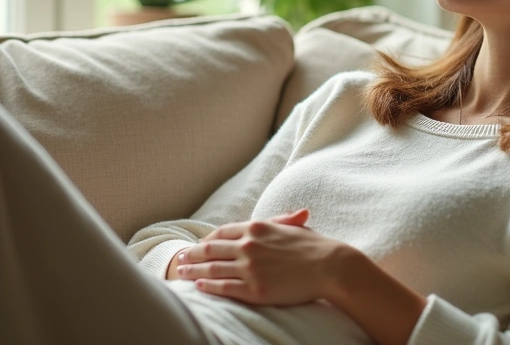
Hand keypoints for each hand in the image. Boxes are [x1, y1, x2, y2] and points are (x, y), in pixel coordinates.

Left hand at [175, 208, 353, 305]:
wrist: (330, 265)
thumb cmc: (314, 246)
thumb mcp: (292, 227)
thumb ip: (275, 223)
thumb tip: (270, 220)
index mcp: (256, 228)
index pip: (221, 232)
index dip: (206, 239)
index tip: (197, 244)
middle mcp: (248, 246)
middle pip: (211, 249)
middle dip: (192, 254)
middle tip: (179, 258)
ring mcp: (250, 268)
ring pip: (212, 268)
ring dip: (193, 270)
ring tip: (181, 273)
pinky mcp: (255, 289)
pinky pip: (224, 287)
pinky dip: (208, 286)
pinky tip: (199, 285)